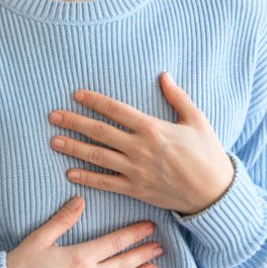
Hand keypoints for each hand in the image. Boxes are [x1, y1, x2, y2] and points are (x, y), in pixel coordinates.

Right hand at [5, 196, 162, 267]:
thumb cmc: (20, 266)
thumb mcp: (40, 238)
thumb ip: (63, 219)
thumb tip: (81, 200)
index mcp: (80, 257)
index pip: (115, 243)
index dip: (134, 234)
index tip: (150, 227)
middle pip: (123, 264)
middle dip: (144, 254)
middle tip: (160, 247)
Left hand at [49, 72, 234, 214]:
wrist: (213, 192)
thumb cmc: (207, 154)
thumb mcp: (197, 120)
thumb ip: (177, 97)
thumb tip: (163, 75)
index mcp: (153, 128)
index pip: (116, 110)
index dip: (94, 101)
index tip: (76, 94)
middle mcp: (140, 148)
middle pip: (100, 132)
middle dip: (74, 122)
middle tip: (53, 116)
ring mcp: (136, 171)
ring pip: (98, 157)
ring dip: (74, 148)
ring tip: (54, 140)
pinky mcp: (136, 189)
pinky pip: (106, 183)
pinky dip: (87, 177)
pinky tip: (70, 172)